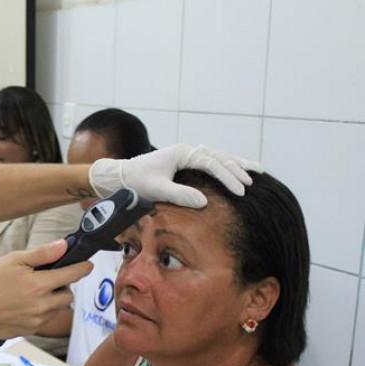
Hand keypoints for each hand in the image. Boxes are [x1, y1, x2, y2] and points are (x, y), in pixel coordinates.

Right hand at [0, 240, 91, 341]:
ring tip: (33, 292)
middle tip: (47, 278)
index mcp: (39, 284)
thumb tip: (63, 245)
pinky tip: (25, 304)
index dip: (83, 268)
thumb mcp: (12, 261)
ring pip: (58, 307)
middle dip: (63, 285)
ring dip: (53, 299)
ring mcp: (38, 319)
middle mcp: (42, 304)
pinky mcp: (32, 329)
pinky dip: (42, 310)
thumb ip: (41, 254)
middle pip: (68, 294)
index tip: (88, 264)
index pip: (72, 275)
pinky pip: (46, 318)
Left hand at [88, 144, 264, 207]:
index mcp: (182, 153)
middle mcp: (186, 151)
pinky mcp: (184, 163)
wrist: (121, 176)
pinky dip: (225, 166)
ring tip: (257, 170)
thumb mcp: (156, 190)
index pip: (212, 162)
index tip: (241, 190)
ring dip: (236, 163)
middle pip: (219, 156)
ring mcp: (185, 155)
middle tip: (256, 179)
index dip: (228, 176)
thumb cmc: (137, 182)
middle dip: (238, 167)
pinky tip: (235, 172)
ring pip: (217, 157)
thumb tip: (204, 201)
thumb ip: (179, 194)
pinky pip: (210, 162)